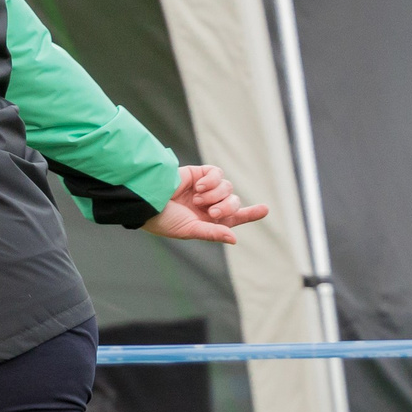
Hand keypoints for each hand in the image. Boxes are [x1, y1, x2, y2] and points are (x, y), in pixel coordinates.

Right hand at [143, 163, 268, 244]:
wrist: (147, 200)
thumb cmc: (164, 220)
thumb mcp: (189, 230)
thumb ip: (212, 232)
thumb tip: (234, 238)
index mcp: (209, 221)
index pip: (234, 217)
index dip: (250, 213)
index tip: (264, 209)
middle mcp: (209, 204)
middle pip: (233, 202)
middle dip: (227, 208)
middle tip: (212, 212)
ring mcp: (205, 189)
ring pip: (227, 188)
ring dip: (216, 195)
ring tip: (198, 199)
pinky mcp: (200, 174)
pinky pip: (217, 174)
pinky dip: (212, 180)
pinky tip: (199, 186)